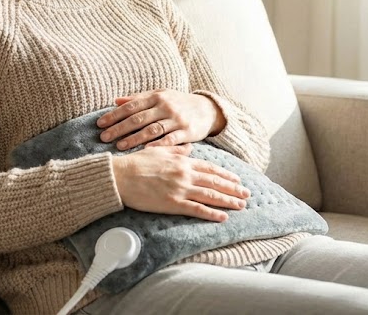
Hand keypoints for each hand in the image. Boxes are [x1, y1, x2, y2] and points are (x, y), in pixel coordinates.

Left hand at [97, 89, 225, 149]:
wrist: (207, 109)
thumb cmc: (178, 103)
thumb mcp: (160, 95)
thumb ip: (138, 98)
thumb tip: (115, 100)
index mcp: (156, 97)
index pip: (131, 106)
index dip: (114, 115)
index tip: (100, 124)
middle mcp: (165, 106)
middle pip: (138, 118)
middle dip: (119, 128)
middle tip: (104, 137)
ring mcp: (176, 119)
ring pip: (152, 130)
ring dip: (134, 138)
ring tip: (119, 146)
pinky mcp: (187, 132)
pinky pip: (170, 140)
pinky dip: (158, 145)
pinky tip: (145, 152)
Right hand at [112, 145, 249, 221]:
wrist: (121, 176)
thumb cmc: (136, 163)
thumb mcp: (158, 150)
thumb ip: (176, 150)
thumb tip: (189, 148)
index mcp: (182, 161)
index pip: (210, 168)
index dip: (226, 175)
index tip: (237, 180)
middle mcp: (185, 174)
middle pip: (215, 182)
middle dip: (233, 189)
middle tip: (246, 194)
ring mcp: (180, 189)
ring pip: (210, 195)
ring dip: (228, 201)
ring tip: (241, 205)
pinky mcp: (173, 203)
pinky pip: (197, 209)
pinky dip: (212, 213)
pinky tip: (223, 217)